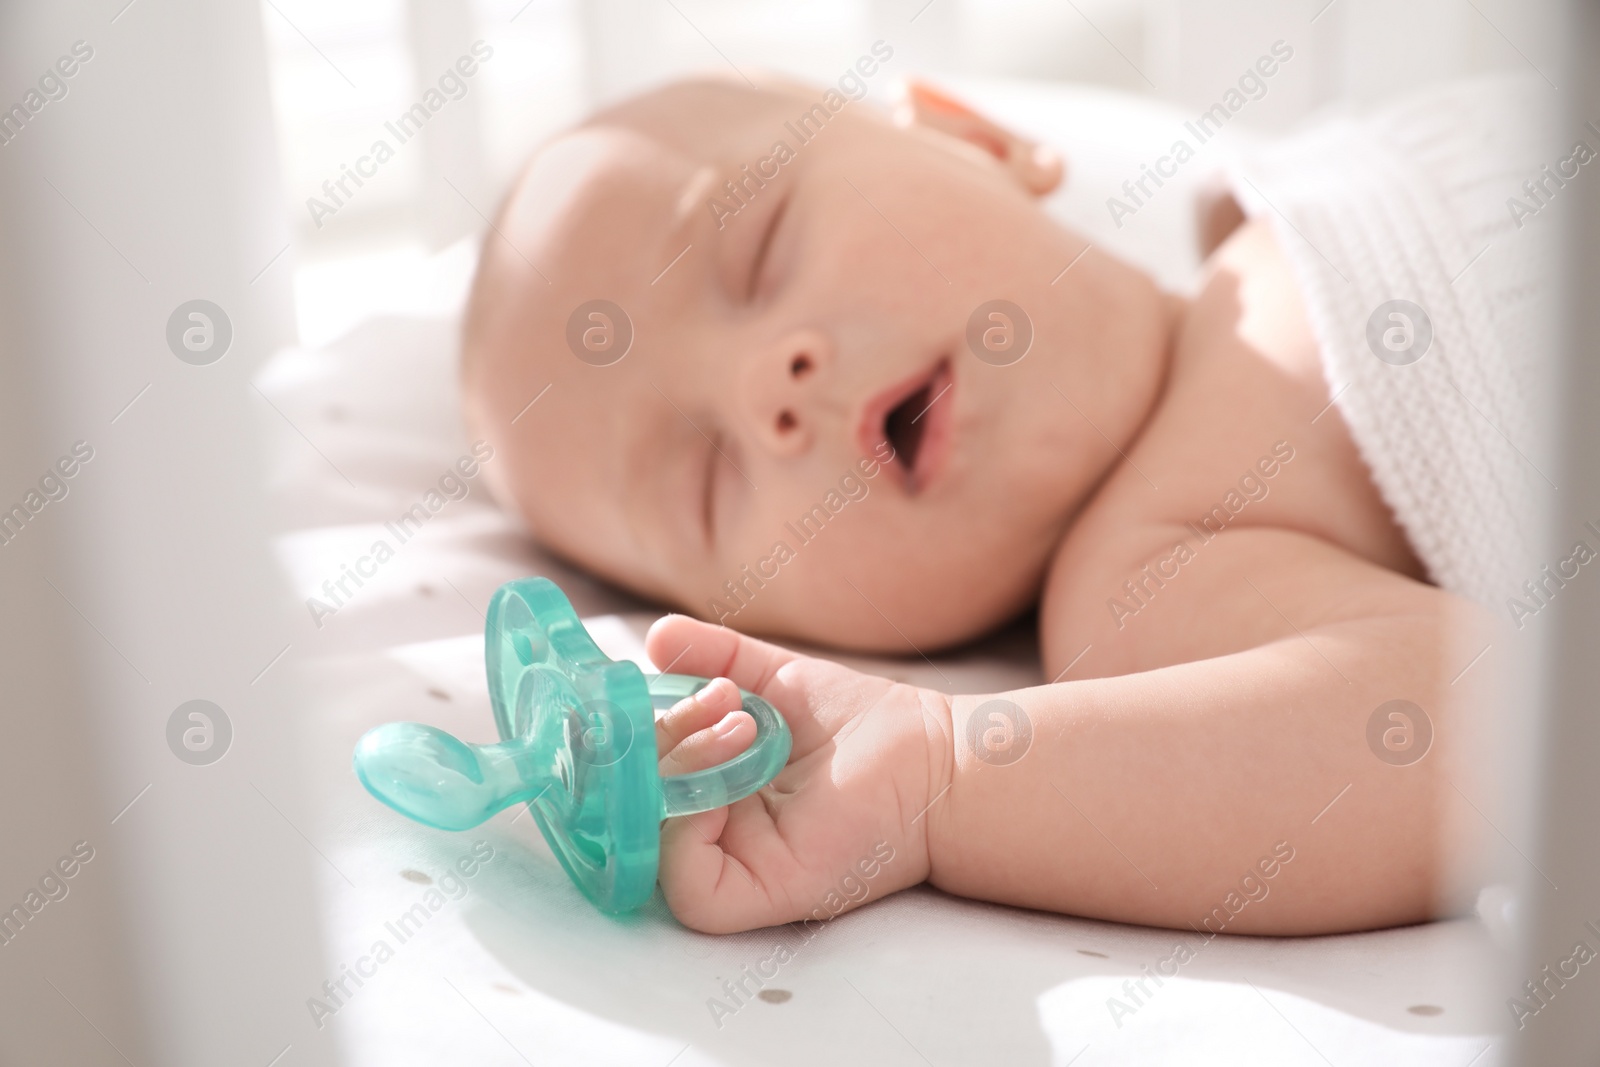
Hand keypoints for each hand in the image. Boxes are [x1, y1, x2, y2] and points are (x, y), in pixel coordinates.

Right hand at [647, 615, 952, 932]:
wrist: (934, 754)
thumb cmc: (861, 724)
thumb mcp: (774, 678)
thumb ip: (713, 657)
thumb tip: (655, 635)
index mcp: (712, 787)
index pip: (640, 771)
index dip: (640, 730)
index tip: (682, 685)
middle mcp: (719, 832)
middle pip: (639, 801)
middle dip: (664, 738)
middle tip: (721, 699)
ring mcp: (738, 866)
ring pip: (654, 840)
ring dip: (680, 768)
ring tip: (740, 724)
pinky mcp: (763, 894)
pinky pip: (688, 886)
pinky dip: (687, 830)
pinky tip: (729, 780)